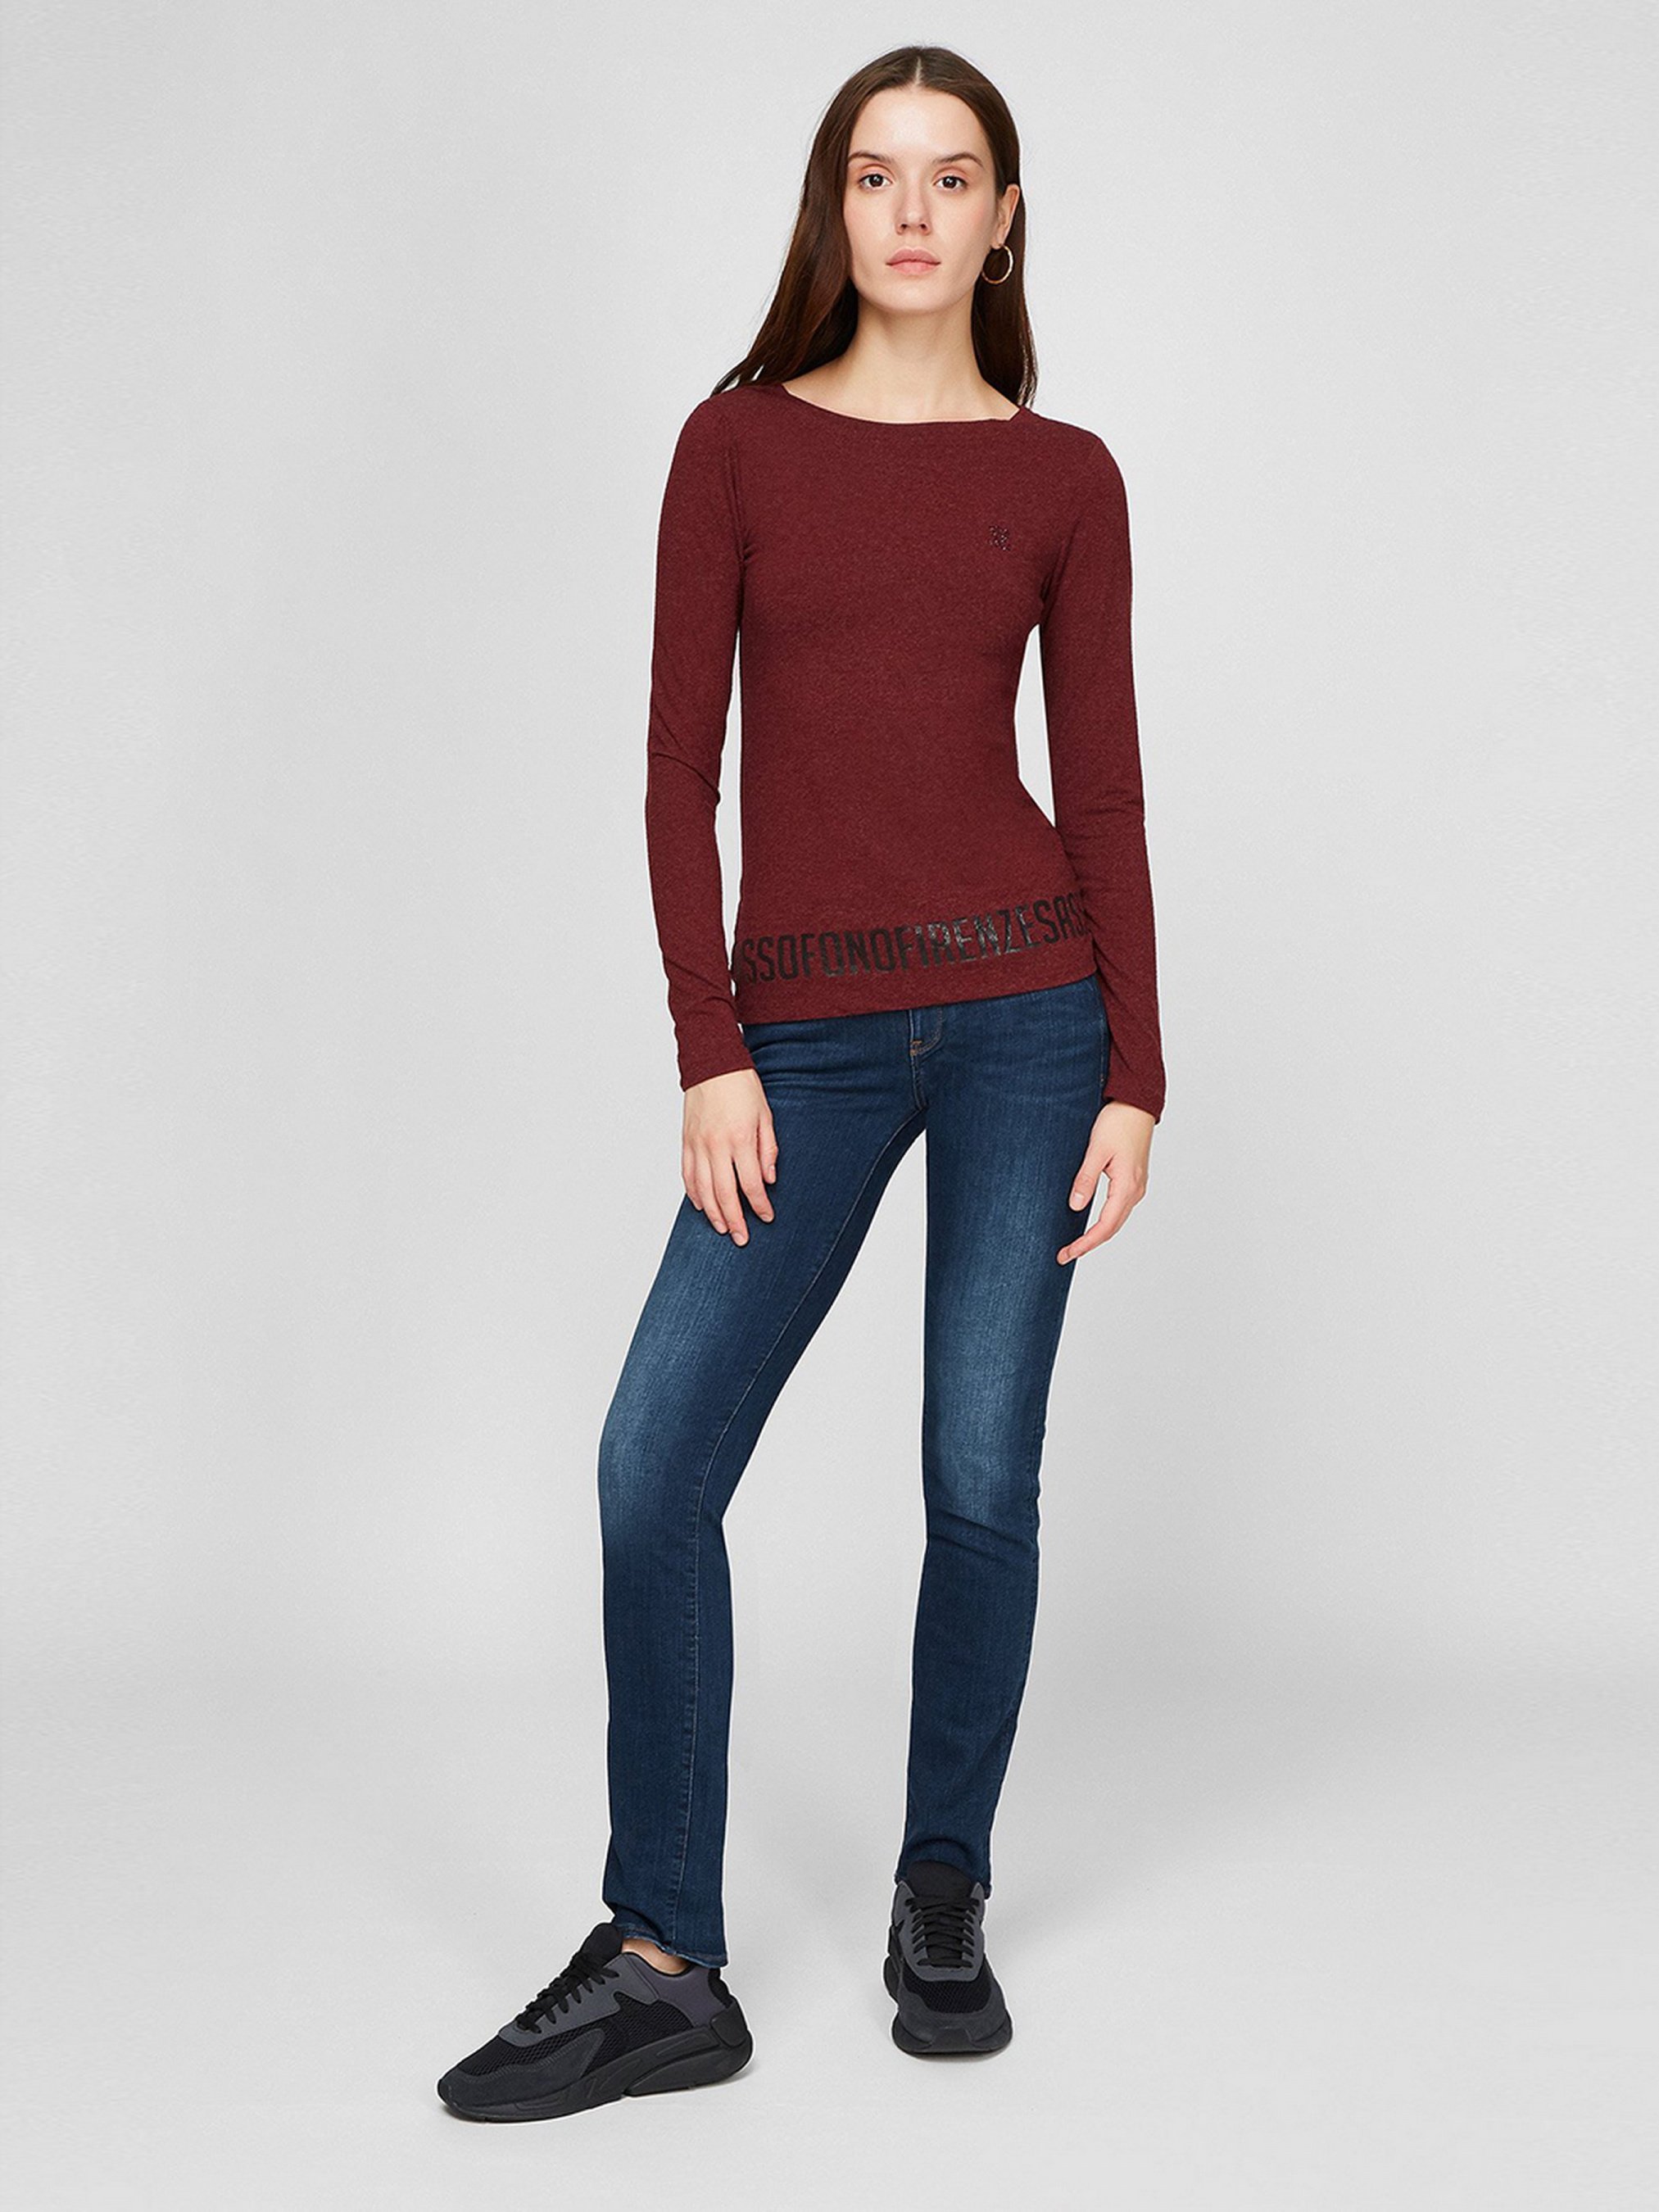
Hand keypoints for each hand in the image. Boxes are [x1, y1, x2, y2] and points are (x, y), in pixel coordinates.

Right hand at [682, 1069, 777, 1245]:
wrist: (712, 1063)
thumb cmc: (742, 1087)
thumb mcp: (765, 1115)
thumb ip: (767, 1148)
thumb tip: (769, 1179)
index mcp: (740, 1139)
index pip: (751, 1183)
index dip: (759, 1205)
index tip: (767, 1217)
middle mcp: (716, 1145)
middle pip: (725, 1193)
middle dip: (735, 1220)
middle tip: (742, 1238)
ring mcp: (697, 1145)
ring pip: (703, 1189)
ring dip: (713, 1213)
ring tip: (723, 1229)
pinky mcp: (686, 1142)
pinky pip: (687, 1175)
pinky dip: (694, 1194)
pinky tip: (702, 1207)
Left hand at [1058, 1101, 1152, 1263]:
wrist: (1137, 1104)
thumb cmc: (1118, 1122)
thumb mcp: (1097, 1150)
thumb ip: (1086, 1179)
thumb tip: (1076, 1206)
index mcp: (1127, 1186)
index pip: (1105, 1226)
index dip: (1085, 1243)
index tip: (1067, 1253)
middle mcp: (1135, 1190)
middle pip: (1112, 1228)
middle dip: (1089, 1244)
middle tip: (1064, 1254)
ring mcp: (1136, 1186)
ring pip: (1116, 1220)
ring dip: (1097, 1235)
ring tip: (1075, 1243)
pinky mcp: (1133, 1180)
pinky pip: (1119, 1209)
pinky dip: (1104, 1222)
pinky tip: (1091, 1224)